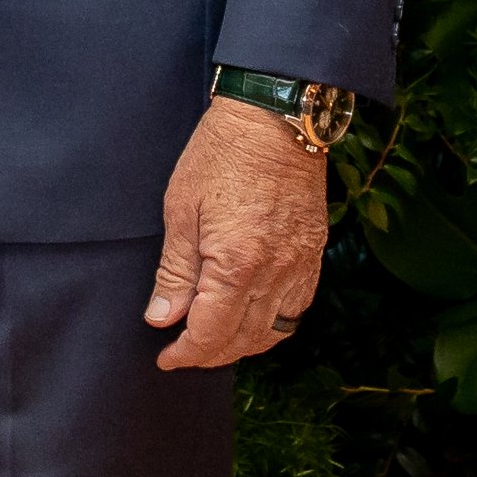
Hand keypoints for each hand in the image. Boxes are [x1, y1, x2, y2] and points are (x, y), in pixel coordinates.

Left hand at [144, 98, 327, 369]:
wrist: (275, 118)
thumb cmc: (220, 154)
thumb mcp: (180, 209)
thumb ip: (174, 271)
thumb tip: (162, 317)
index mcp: (235, 264)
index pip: (210, 333)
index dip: (185, 354)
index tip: (166, 357)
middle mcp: (274, 273)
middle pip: (242, 341)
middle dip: (210, 355)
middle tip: (184, 352)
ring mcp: (300, 266)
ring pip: (273, 332)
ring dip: (242, 346)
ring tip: (215, 341)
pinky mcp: (314, 255)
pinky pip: (297, 309)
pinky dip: (273, 325)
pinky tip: (252, 319)